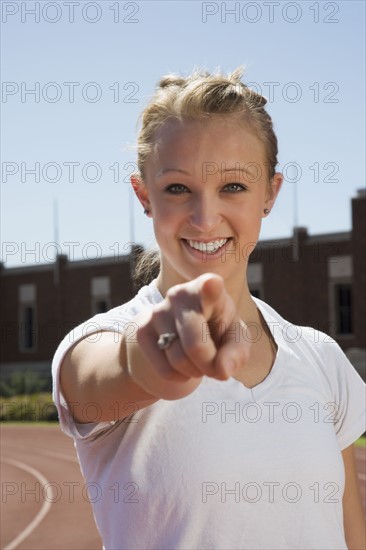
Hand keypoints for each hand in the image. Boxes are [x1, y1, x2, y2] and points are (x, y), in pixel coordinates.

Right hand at [127, 273, 251, 399]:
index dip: (210, 288)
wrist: (184, 328)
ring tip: (199, 359)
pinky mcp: (142, 330)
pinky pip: (164, 369)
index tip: (212, 285)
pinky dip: (179, 376)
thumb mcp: (235, 338)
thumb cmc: (218, 327)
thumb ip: (236, 353)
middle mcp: (179, 294)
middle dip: (208, 365)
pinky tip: (183, 363)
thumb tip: (222, 371)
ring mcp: (157, 311)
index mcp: (208, 288)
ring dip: (194, 371)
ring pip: (178, 360)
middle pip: (195, 346)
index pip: (209, 286)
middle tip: (215, 365)